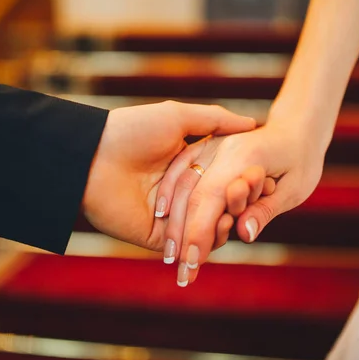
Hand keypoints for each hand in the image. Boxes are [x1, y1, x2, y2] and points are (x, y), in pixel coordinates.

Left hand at [81, 101, 255, 250]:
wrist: (93, 156)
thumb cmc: (132, 130)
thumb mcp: (177, 116)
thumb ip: (215, 121)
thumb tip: (252, 123)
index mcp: (184, 165)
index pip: (221, 178)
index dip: (242, 181)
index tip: (264, 181)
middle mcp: (178, 192)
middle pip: (216, 205)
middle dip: (237, 206)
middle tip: (257, 203)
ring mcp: (168, 216)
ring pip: (205, 227)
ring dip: (225, 224)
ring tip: (239, 216)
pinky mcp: (156, 236)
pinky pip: (186, 243)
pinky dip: (205, 241)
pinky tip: (221, 230)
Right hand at [156, 106, 325, 285]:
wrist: (298, 127)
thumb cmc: (302, 160)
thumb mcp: (294, 188)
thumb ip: (265, 209)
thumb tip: (243, 233)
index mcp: (245, 156)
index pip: (212, 198)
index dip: (200, 233)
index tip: (193, 264)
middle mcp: (222, 148)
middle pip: (192, 195)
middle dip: (184, 236)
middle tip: (182, 273)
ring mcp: (211, 145)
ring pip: (183, 183)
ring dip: (174, 220)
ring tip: (172, 257)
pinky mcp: (205, 147)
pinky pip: (181, 169)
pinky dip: (170, 193)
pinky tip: (162, 217)